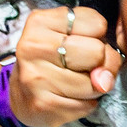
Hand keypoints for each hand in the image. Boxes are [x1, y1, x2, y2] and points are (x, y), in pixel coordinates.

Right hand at [9, 6, 120, 126]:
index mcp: (41, 21)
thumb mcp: (68, 36)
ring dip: (94, 88)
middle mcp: (34, 46)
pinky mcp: (42, 104)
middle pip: (97, 53)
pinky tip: (69, 99)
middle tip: (83, 68)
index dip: (99, 37)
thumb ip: (95, 43)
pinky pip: (86, 105)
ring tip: (74, 85)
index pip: (97, 24)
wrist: (21, 95)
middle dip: (100, 64)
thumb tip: (105, 78)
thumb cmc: (50, 61)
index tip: (83, 44)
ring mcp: (36, 76)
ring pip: (94, 84)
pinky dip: (85, 105)